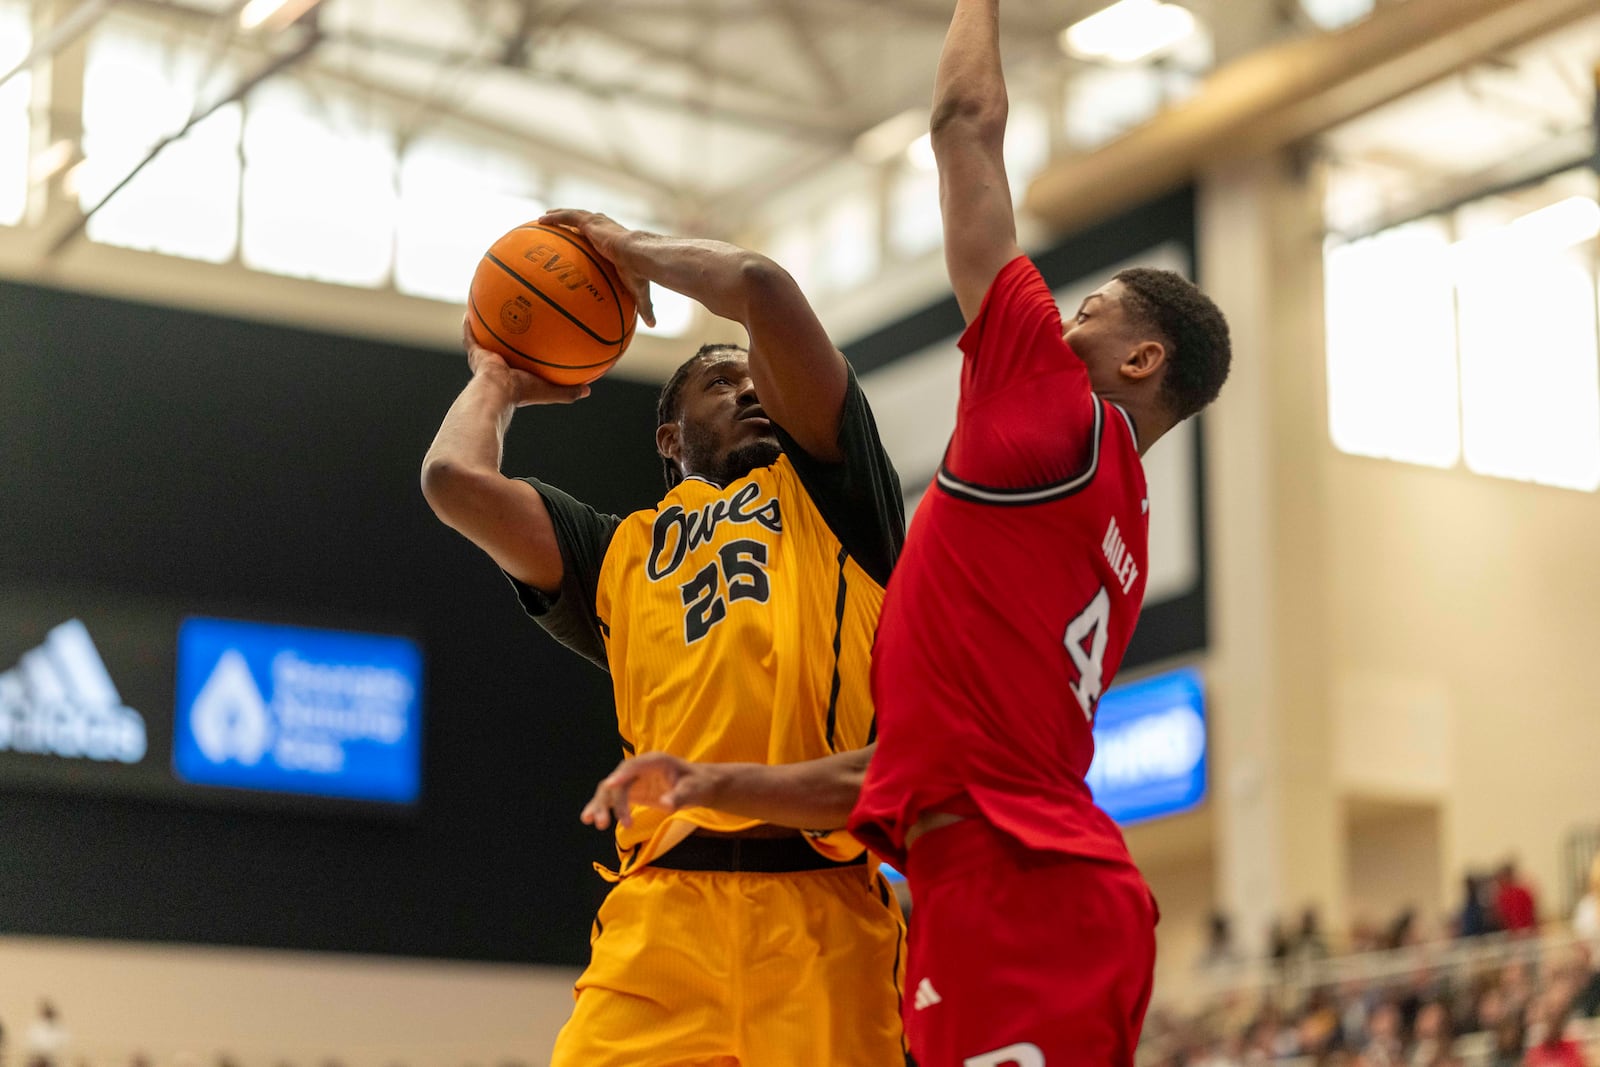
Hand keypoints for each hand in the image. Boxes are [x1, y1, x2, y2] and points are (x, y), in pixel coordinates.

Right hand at [460, 316, 588, 406]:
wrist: (498, 392)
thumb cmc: (522, 392)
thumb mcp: (549, 390)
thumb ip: (567, 391)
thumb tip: (588, 391)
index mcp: (514, 375)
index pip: (520, 361)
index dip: (524, 352)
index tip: (532, 341)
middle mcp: (498, 366)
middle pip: (502, 347)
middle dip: (507, 336)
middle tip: (513, 319)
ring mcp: (485, 359)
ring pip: (485, 338)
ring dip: (487, 326)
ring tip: (489, 308)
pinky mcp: (476, 353)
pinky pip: (470, 335)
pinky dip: (469, 324)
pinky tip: (469, 310)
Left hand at [538, 209, 657, 328]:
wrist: (638, 256)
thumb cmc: (639, 272)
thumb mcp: (639, 291)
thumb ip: (643, 306)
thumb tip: (653, 326)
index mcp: (615, 241)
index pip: (600, 237)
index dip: (590, 236)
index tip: (580, 238)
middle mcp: (605, 229)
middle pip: (585, 222)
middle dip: (571, 221)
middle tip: (559, 224)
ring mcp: (597, 224)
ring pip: (574, 216)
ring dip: (559, 215)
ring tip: (544, 218)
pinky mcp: (591, 222)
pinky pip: (568, 217)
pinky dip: (555, 217)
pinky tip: (541, 220)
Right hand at [581, 752, 723, 830]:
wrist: (699, 786)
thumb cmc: (698, 785)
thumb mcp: (693, 791)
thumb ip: (678, 797)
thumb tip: (666, 804)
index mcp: (655, 761)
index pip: (633, 767)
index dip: (620, 776)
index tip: (609, 787)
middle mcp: (640, 768)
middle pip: (617, 781)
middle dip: (609, 801)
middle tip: (604, 824)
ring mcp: (634, 779)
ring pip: (610, 790)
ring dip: (601, 805)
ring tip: (596, 824)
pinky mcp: (632, 791)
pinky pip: (613, 798)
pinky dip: (603, 808)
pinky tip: (589, 819)